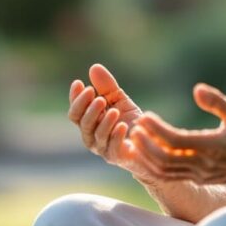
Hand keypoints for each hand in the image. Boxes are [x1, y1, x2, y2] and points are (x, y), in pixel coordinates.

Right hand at [67, 63, 155, 182]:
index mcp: (89, 123)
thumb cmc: (131, 120)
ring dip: (104, 122)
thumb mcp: (119, 100)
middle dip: (88, 109)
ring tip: (114, 111)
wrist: (151, 140)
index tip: (80, 83)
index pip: (75, 113)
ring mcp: (103, 149)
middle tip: (99, 98)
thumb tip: (94, 68)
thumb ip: (106, 87)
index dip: (75, 98)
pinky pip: (113, 148)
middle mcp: (92, 137)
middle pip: (82, 123)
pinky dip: (116, 136)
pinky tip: (122, 125)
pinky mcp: (118, 157)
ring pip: (96, 135)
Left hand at [128, 83, 225, 185]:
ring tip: (134, 139)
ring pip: (164, 172)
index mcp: (213, 147)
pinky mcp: (196, 179)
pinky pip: (169, 177)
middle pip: (165, 160)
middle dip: (146, 145)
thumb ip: (218, 102)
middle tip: (134, 128)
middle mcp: (203, 164)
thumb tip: (197, 89)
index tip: (145, 116)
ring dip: (146, 157)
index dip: (157, 130)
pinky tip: (144, 152)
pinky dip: (153, 166)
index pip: (176, 141)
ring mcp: (199, 175)